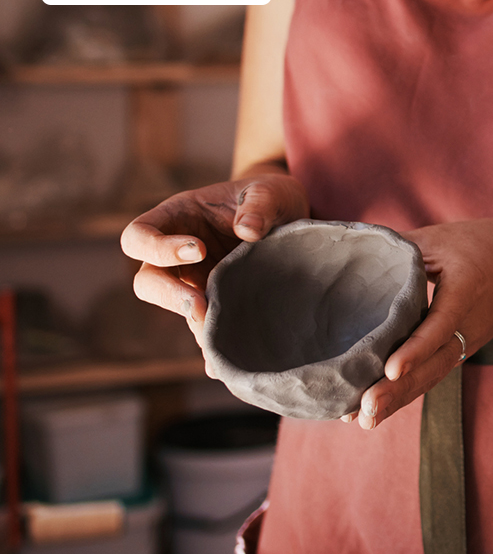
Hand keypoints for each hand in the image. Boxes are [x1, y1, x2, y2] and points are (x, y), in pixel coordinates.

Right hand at [120, 172, 308, 374]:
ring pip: (177, 310)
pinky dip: (212, 345)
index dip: (157, 247)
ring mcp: (196, 281)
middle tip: (199, 304)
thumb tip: (248, 231)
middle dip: (168, 295)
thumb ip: (260, 204)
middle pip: (146, 280)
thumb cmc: (271, 196)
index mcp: (178, 217)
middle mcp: (177, 254)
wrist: (290, 218)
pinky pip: (205, 327)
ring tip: (217, 337)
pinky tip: (222, 364)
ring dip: (193, 323)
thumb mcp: (271, 191)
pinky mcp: (218, 301)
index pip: (139, 235)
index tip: (196, 250)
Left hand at [347, 219, 492, 429]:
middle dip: (397, 391)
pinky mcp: (457, 352)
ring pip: (430, 377)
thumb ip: (400, 246)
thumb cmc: (484, 246)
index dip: (416, 349)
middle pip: (432, 365)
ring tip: (363, 421)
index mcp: (465, 292)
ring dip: (397, 400)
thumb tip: (353, 247)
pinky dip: (404, 393)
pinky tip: (374, 410)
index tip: (391, 370)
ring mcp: (464, 345)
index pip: (440, 325)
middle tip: (364, 411)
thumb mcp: (443, 238)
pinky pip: (430, 375)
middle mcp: (467, 327)